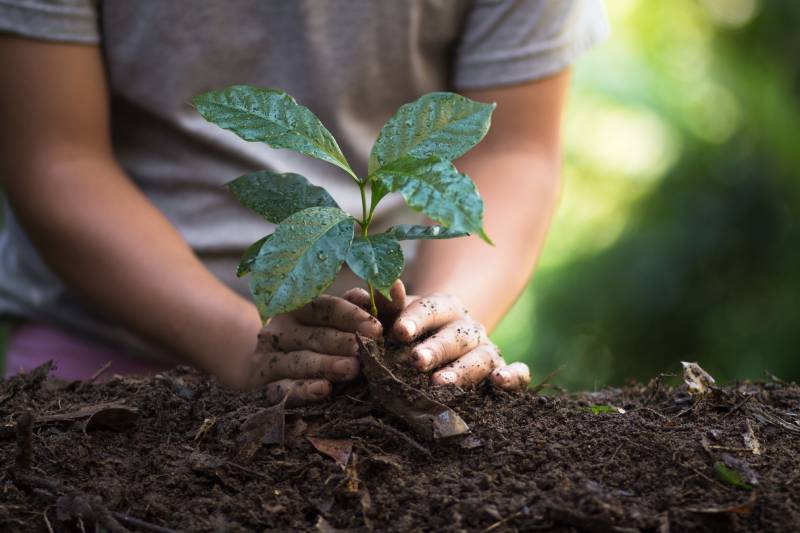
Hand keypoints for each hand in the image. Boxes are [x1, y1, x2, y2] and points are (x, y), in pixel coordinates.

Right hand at [239, 294, 382, 404]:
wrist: (274, 369)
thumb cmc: (319, 339)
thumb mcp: (338, 321)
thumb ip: (362, 306)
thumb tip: (386, 288)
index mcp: (297, 308)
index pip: (324, 307)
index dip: (351, 316)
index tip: (376, 328)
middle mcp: (279, 329)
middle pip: (314, 335)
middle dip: (342, 342)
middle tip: (364, 349)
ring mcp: (268, 358)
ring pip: (299, 361)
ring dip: (326, 365)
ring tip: (351, 369)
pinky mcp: (264, 386)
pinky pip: (283, 389)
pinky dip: (303, 390)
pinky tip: (324, 390)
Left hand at [344, 281, 529, 389]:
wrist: (448, 342)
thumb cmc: (413, 332)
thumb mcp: (397, 317)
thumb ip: (380, 307)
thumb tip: (358, 293)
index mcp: (444, 307)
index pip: (431, 307)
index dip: (416, 318)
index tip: (398, 331)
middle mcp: (468, 326)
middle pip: (455, 335)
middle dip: (436, 348)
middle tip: (415, 362)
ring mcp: (487, 349)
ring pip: (481, 356)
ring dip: (463, 370)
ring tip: (440, 385)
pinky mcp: (503, 371)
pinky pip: (517, 373)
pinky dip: (513, 376)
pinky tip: (500, 383)